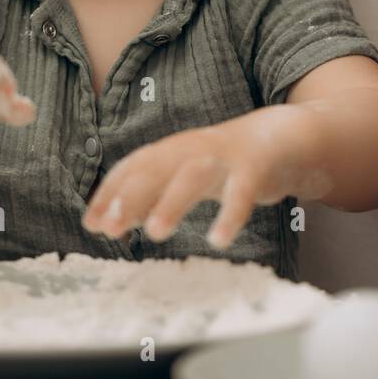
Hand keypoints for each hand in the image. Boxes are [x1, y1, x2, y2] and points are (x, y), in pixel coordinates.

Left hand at [81, 106, 331, 249]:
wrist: (286, 138)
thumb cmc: (228, 163)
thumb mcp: (186, 177)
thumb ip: (151, 197)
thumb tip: (109, 223)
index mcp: (174, 150)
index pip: (135, 166)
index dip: (111, 192)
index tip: (90, 223)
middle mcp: (194, 148)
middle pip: (157, 166)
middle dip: (131, 196)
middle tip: (110, 228)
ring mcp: (226, 157)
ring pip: (194, 175)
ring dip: (173, 201)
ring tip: (155, 233)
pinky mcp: (257, 168)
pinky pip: (242, 192)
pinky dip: (229, 215)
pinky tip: (217, 240)